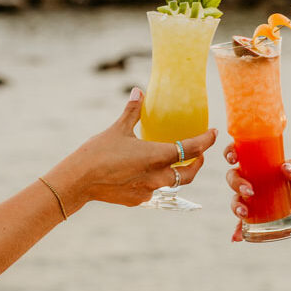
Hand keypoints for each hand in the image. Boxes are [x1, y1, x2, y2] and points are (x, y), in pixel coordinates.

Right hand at [46, 88, 217, 213]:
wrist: (77, 182)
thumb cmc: (98, 152)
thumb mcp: (118, 128)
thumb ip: (132, 110)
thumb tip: (139, 91)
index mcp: (157, 156)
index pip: (191, 149)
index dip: (206, 141)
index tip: (213, 133)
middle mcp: (157, 176)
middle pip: (189, 173)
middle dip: (197, 162)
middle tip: (199, 151)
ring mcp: (148, 191)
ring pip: (173, 183)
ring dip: (178, 172)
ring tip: (175, 160)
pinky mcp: (137, 200)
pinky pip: (155, 190)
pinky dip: (158, 180)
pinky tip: (149, 172)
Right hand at [224, 143, 290, 240]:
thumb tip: (287, 168)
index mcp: (257, 163)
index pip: (238, 153)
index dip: (230, 153)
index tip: (233, 158)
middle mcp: (250, 178)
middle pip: (233, 178)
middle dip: (236, 183)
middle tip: (249, 190)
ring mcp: (252, 198)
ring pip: (236, 200)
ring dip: (236, 206)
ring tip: (244, 213)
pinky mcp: (256, 215)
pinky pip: (243, 223)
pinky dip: (238, 230)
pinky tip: (237, 237)